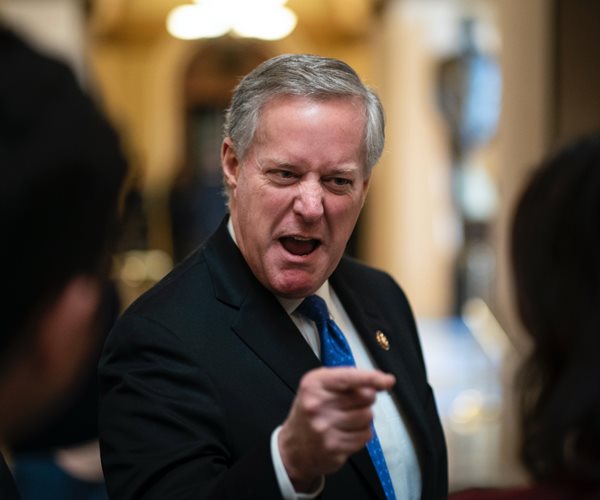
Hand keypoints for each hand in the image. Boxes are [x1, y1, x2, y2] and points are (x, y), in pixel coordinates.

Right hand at [278, 367, 394, 491]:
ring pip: (368, 416)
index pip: (349, 377)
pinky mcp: (334, 448)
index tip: (388, 380)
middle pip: (365, 396)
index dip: (371, 378)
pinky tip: (346, 433)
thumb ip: (347, 379)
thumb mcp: (319, 386)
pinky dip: (361, 434)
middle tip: (352, 403)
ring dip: (364, 417)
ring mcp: (325, 428)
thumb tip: (383, 381)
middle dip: (366, 398)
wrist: (293, 448)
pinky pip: (365, 436)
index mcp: (314, 384)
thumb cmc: (311, 412)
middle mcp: (317, 405)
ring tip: (347, 419)